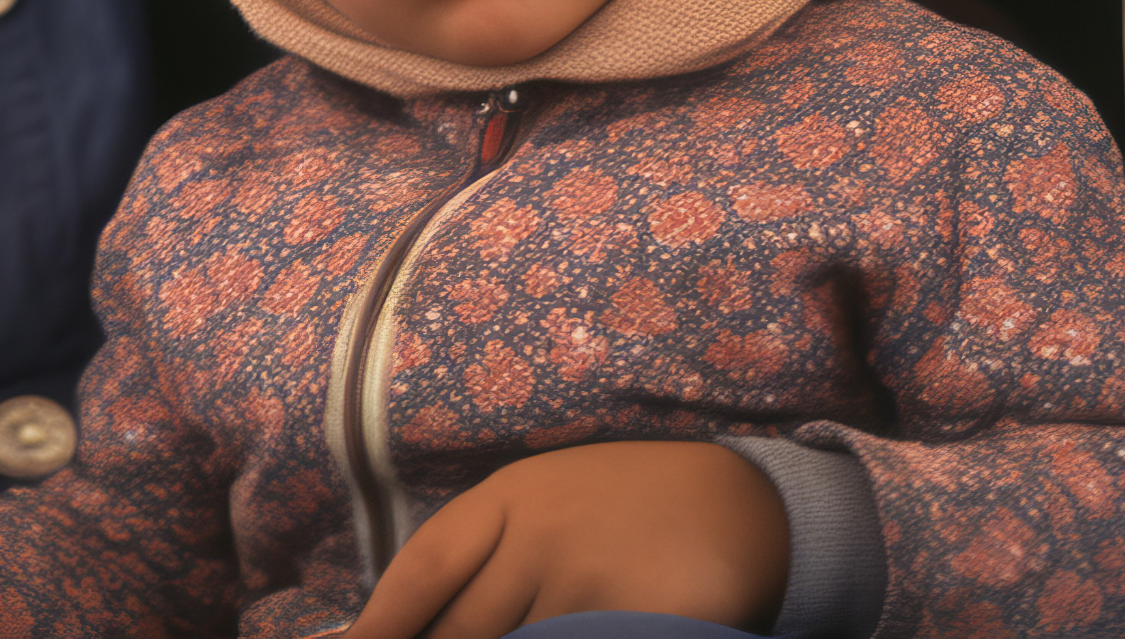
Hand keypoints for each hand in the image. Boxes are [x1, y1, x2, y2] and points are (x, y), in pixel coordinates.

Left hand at [340, 441, 788, 638]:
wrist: (744, 504)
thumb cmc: (629, 503)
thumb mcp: (547, 503)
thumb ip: (485, 555)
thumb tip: (401, 620)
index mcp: (510, 499)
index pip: (424, 569)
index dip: (379, 623)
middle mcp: (542, 537)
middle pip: (462, 628)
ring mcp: (593, 583)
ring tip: (517, 638)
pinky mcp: (647, 621)